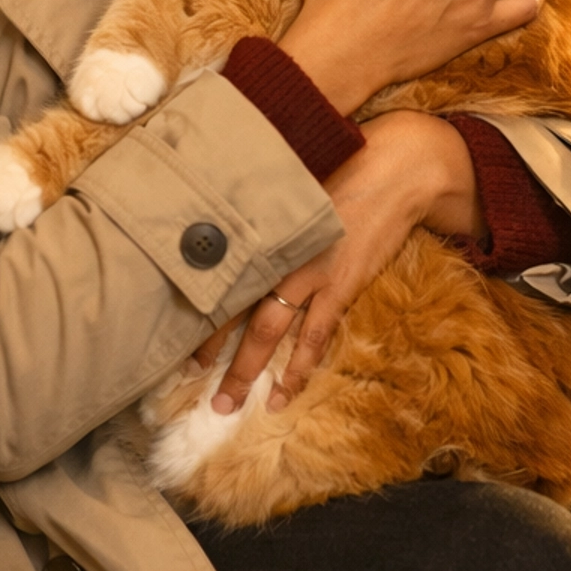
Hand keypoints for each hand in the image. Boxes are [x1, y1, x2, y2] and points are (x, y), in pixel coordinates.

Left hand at [201, 112, 482, 412]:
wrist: (397, 169)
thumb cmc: (343, 165)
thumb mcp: (293, 182)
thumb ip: (264, 209)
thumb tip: (227, 221)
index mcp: (264, 229)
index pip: (218, 275)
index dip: (195, 307)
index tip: (173, 333)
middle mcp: (279, 254)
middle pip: (234, 309)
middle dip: (211, 349)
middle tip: (190, 380)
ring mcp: (311, 273)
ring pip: (269, 331)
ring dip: (247, 371)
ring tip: (227, 405)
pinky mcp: (342, 286)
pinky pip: (315, 336)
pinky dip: (300, 368)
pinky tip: (285, 394)